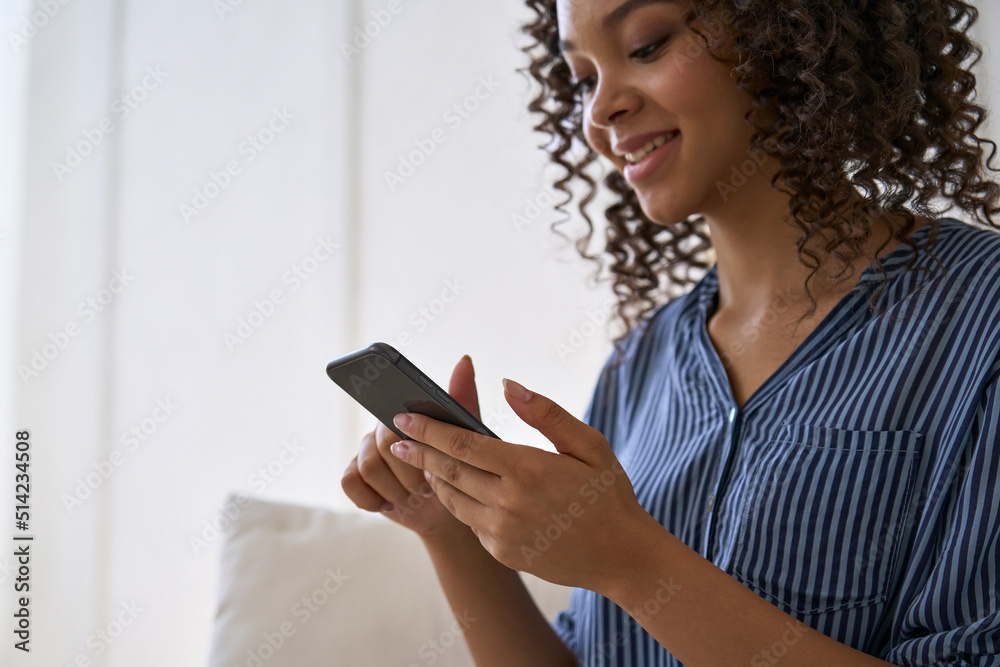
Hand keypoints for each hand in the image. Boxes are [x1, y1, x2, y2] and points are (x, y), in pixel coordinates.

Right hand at [340, 355, 477, 540]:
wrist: (447, 507)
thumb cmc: (458, 467)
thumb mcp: (468, 434)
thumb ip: (462, 398)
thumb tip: (465, 359)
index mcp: (405, 415)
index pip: (397, 417)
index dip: (412, 440)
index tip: (424, 457)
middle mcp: (381, 428)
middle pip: (383, 444)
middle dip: (410, 472)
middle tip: (428, 485)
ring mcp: (364, 452)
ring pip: (368, 467)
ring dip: (396, 488)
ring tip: (414, 495)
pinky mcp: (355, 477)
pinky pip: (350, 483)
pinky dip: (372, 498)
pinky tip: (391, 503)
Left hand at [387, 378, 646, 590]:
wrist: (621, 557)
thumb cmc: (607, 493)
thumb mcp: (588, 444)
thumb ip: (545, 413)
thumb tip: (507, 384)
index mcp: (527, 469)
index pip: (462, 442)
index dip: (428, 429)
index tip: (403, 417)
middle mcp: (508, 502)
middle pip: (448, 470)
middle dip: (418, 452)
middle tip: (396, 439)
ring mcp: (502, 532)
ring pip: (453, 499)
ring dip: (435, 478)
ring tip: (425, 461)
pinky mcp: (502, 552)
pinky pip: (470, 522)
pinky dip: (461, 502)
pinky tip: (460, 489)